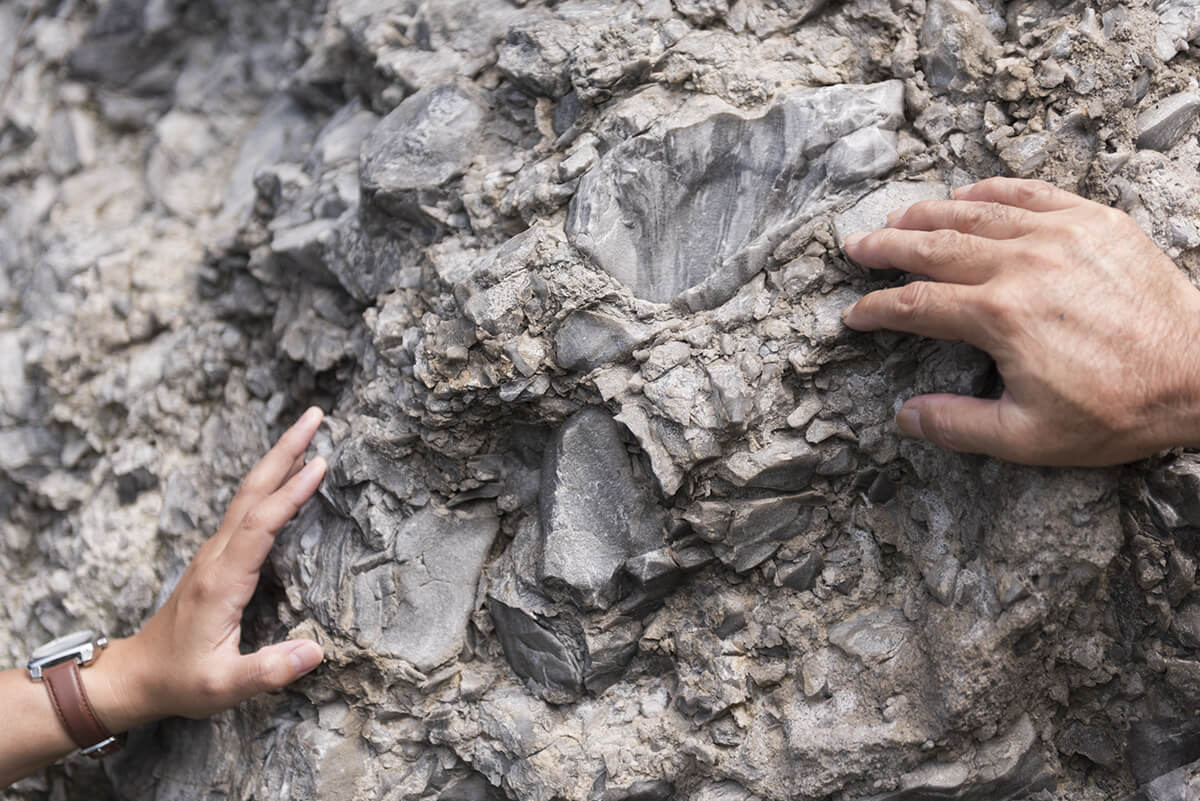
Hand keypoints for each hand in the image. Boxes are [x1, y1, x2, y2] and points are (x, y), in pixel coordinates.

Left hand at [95, 408, 328, 728]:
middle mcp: (215, 557)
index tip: (320, 463)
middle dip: (283, 450)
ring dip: (277, 460)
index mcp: (221, 581)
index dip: (290, 493)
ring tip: (307, 432)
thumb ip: (268, 671)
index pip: (260, 525)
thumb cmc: (180, 680)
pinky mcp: (216, 558)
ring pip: (248, 495)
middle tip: (314, 416)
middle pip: (252, 492)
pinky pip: (246, 509)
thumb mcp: (222, 687)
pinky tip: (284, 475)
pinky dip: (269, 483)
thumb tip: (316, 651)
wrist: (135, 675)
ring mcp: (213, 554)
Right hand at [841, 177, 1199, 465]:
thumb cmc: (1118, 410)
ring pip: (974, 215)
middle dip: (887, 248)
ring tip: (897, 217)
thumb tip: (904, 417)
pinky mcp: (1093, 222)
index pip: (916, 305)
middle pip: (933, 248)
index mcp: (999, 317)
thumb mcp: (1029, 437)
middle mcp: (1021, 265)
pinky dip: (990, 192)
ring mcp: (1058, 236)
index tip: (855, 314)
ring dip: (928, 215)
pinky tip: (966, 194)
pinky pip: (1029, 194)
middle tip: (856, 246)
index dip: (878, 309)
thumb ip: (958, 425)